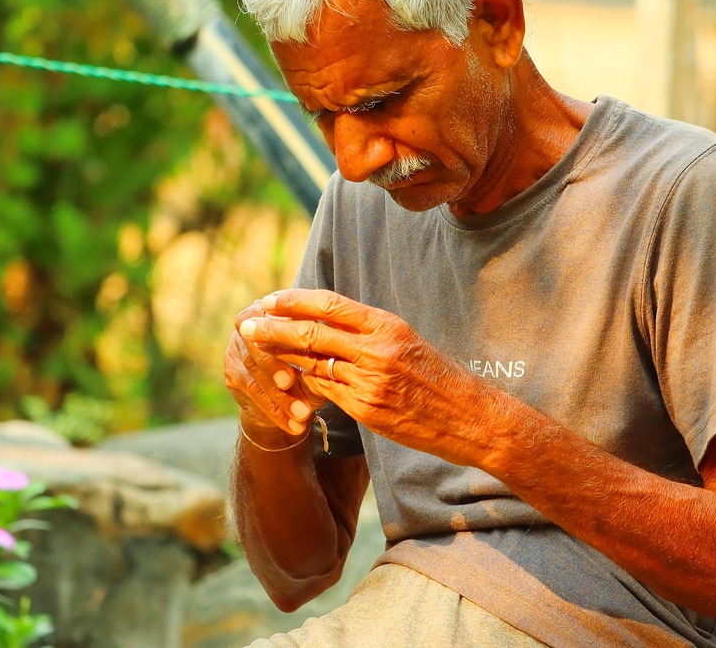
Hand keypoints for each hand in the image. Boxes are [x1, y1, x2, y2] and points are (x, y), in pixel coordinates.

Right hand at [224, 300, 326, 441]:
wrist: (288, 398)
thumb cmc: (314, 365)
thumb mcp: (320, 357)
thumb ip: (320, 350)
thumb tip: (332, 352)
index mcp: (273, 308)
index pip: (275, 316)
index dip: (287, 333)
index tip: (308, 351)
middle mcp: (248, 322)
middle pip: (256, 343)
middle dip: (275, 365)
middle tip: (291, 384)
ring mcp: (235, 347)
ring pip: (253, 370)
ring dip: (279, 395)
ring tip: (304, 414)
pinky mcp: (232, 373)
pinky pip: (251, 391)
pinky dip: (275, 410)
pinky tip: (293, 426)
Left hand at [237, 289, 493, 463]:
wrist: (469, 416)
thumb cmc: (437, 376)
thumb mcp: (406, 341)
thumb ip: (368, 332)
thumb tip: (327, 320)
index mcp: (387, 325)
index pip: (330, 305)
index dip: (294, 301)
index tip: (270, 299)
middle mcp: (377, 350)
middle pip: (312, 333)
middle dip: (273, 329)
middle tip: (246, 325)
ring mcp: (370, 383)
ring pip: (313, 365)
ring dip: (281, 358)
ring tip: (257, 351)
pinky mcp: (367, 411)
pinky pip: (326, 394)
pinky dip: (304, 386)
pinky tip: (287, 382)